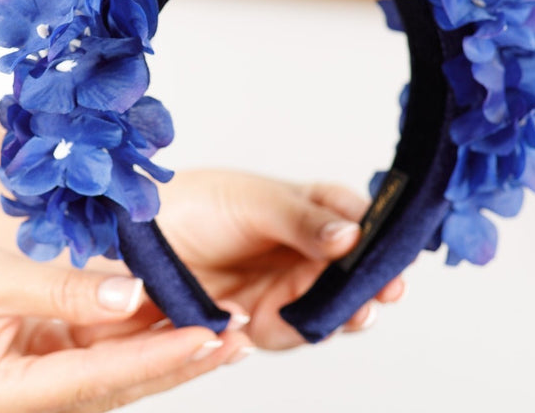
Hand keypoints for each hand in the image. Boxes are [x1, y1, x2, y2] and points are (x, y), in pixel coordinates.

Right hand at [0, 235, 252, 412]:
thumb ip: (67, 291)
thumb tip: (137, 295)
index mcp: (1, 396)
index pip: (96, 379)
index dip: (156, 358)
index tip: (206, 336)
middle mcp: (26, 405)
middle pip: (119, 386)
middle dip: (180, 360)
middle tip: (237, 335)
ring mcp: (39, 390)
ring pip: (120, 374)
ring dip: (169, 350)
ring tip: (226, 326)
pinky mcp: (48, 368)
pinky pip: (105, 355)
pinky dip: (142, 337)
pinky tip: (181, 317)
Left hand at [155, 170, 406, 349]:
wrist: (138, 239)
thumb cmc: (195, 203)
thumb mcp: (252, 201)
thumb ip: (301, 220)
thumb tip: (353, 234)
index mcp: (310, 209)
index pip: (357, 221)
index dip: (381, 237)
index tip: (396, 251)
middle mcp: (306, 252)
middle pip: (353, 273)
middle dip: (371, 284)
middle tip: (384, 290)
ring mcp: (287, 289)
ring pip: (330, 308)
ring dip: (344, 313)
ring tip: (354, 312)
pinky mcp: (262, 322)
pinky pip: (290, 333)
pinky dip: (297, 332)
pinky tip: (297, 324)